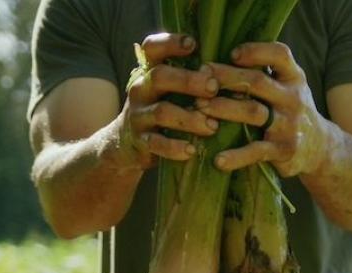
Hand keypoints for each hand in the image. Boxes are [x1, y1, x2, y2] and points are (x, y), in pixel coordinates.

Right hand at [118, 33, 220, 167]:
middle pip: (160, 77)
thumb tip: (225, 73)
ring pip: (161, 112)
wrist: (126, 145)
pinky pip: (157, 143)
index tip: (193, 44)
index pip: (152, 48)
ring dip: (189, 118)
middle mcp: (140, 90)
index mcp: (149, 72)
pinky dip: (175, 147)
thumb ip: (185, 80)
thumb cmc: (158, 112)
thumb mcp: (165, 92)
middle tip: (213, 86)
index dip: (170, 43)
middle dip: (188, 80)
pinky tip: (192, 150)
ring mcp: (138, 116)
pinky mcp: (140, 142)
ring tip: (212, 126)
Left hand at [196, 42, 327, 176]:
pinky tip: (218, 160)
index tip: (232, 54)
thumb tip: (223, 61)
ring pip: (253, 112)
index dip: (255, 51)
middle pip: (257, 82)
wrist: (320, 149)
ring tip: (199, 108)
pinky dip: (236, 156)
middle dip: (226, 78)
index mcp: (294, 78)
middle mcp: (293, 98)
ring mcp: (288, 125)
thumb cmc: (292, 113)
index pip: (279, 54)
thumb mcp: (289, 87)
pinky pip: (256, 151)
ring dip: (223, 109)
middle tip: (200, 79)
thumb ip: (267, 74)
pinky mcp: (283, 150)